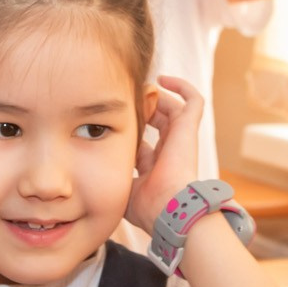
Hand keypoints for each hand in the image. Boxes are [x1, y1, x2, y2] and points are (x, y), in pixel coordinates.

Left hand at [128, 75, 203, 230]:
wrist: (169, 207)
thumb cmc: (147, 205)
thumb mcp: (123, 190)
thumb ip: (114, 179)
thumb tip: (94, 176)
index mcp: (155, 167)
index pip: (144, 143)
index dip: (131, 132)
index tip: (113, 122)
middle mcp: (169, 151)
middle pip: (158, 122)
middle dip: (143, 110)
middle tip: (126, 100)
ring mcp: (181, 138)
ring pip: (172, 108)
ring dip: (156, 96)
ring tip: (140, 87)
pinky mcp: (188, 128)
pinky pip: (193, 100)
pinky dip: (182, 86)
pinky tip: (162, 79)